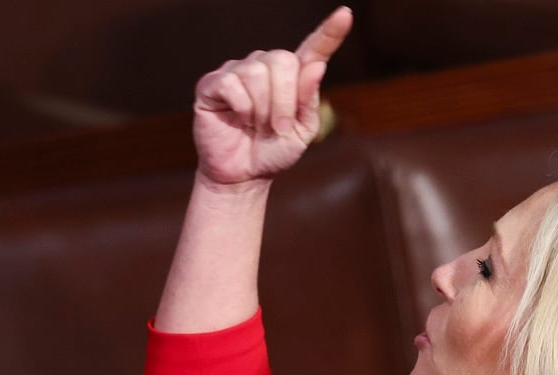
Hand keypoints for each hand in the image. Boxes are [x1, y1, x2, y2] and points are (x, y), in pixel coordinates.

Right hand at [192, 7, 351, 187]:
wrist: (244, 175)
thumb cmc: (273, 150)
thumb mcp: (302, 131)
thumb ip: (309, 100)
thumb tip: (317, 66)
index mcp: (292, 77)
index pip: (313, 49)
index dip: (329, 33)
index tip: (344, 15)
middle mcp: (264, 67)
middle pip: (283, 61)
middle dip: (285, 101)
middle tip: (279, 127)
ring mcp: (237, 72)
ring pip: (257, 72)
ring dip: (262, 108)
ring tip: (257, 126)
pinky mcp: (212, 83)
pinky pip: (232, 83)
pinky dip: (241, 107)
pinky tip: (239, 118)